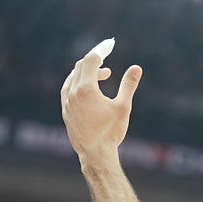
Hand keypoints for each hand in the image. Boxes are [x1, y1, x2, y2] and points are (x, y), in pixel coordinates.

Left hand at [61, 38, 143, 163]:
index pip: (91, 60)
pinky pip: (69, 89)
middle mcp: (72, 93)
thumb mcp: (123, 107)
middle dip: (95, 60)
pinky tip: (89, 89)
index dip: (101, 50)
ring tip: (104, 75)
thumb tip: (137, 68)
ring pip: (73, 77)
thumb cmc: (111, 132)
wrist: (95, 155)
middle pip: (81, 66)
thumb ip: (128, 86)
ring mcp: (66, 102)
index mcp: (86, 89)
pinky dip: (79, 83)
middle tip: (109, 58)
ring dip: (87, 72)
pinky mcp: (65, 111)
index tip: (110, 45)